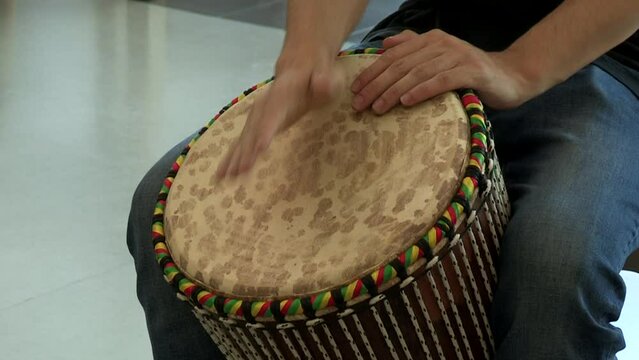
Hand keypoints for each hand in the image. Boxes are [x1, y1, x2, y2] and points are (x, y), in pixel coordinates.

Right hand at [216, 53, 338, 178]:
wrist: (299, 65)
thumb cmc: (317, 74)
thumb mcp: (327, 75)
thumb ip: (325, 81)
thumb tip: (322, 84)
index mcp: (283, 93)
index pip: (273, 113)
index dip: (266, 129)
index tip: (260, 147)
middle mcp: (265, 104)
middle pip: (254, 129)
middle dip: (247, 150)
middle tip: (240, 172)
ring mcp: (258, 114)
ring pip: (244, 137)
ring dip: (235, 157)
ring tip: (225, 178)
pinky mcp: (256, 124)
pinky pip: (242, 142)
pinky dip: (232, 157)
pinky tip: (222, 174)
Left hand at [351, 29, 531, 112]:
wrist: (511, 77)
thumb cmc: (469, 72)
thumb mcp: (439, 58)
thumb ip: (414, 48)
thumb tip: (386, 44)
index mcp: (430, 40)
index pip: (393, 56)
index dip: (372, 73)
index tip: (354, 90)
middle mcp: (442, 44)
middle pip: (401, 65)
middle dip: (376, 85)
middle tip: (359, 104)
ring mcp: (457, 56)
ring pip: (418, 73)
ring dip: (394, 91)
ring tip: (378, 107)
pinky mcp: (472, 72)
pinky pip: (441, 81)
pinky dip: (422, 91)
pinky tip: (406, 102)